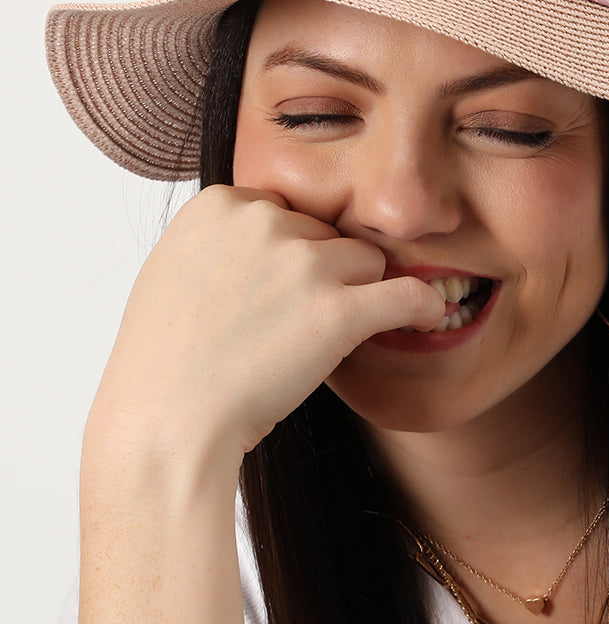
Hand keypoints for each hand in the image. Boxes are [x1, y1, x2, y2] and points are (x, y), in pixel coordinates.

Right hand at [88, 185, 444, 458]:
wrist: (166, 421)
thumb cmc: (165, 362)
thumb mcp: (175, 270)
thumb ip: (226, 242)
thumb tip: (278, 238)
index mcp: (221, 203)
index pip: (288, 213)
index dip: (288, 257)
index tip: (273, 296)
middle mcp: (264, 221)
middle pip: (329, 236)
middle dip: (322, 277)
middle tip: (288, 330)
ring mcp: (304, 263)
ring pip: (367, 263)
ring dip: (356, 297)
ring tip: (318, 342)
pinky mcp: (338, 310)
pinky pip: (407, 293)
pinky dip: (422, 306)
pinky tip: (429, 317)